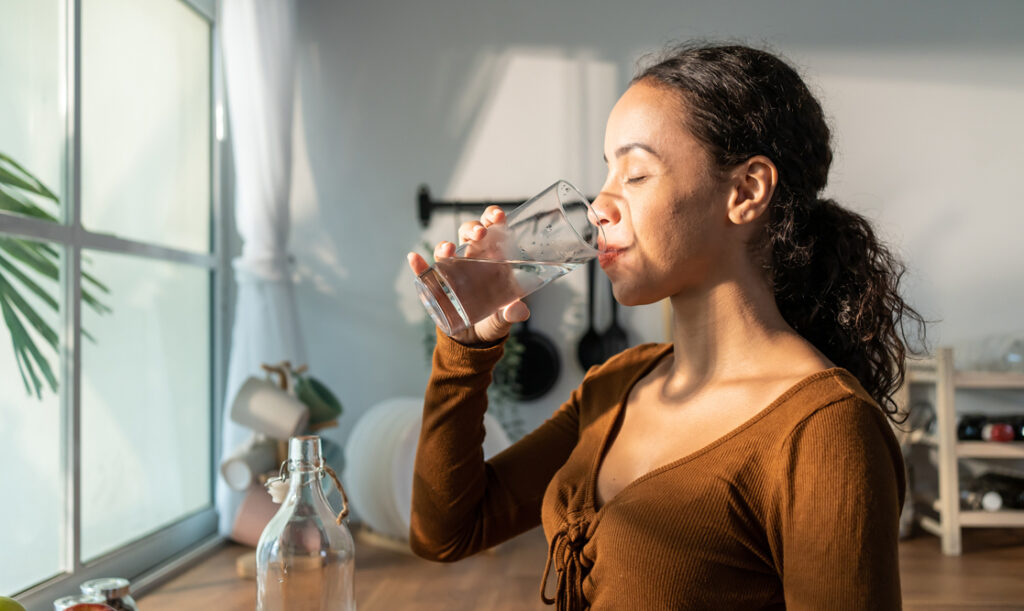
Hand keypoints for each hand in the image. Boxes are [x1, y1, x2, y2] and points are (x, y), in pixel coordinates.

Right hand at [408, 206, 530, 345]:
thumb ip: (513, 313)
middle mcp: (472, 260)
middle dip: (472, 229)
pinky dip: (418, 265)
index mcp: (493, 260)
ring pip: (447, 249)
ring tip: (449, 249)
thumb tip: (519, 311)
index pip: (492, 231)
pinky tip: (414, 259)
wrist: (476, 338)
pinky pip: (425, 272)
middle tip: (479, 234)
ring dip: (445, 245)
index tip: (497, 216)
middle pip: (469, 234)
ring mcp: (453, 271)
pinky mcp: (438, 285)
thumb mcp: (506, 317)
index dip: (493, 219)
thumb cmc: (494, 319)